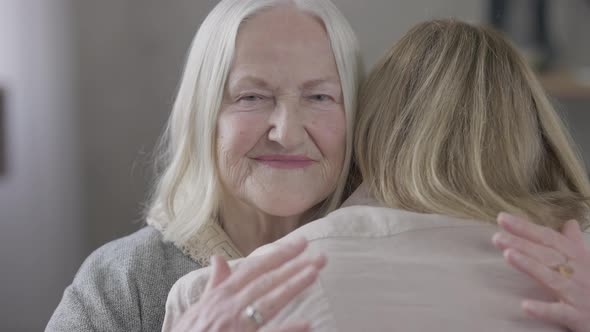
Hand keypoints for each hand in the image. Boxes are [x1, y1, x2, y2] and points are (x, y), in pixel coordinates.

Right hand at [172, 237, 325, 331]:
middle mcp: (228, 307)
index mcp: (220, 295)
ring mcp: (235, 326)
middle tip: (320, 256)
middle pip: (266, 281)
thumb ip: (214, 284)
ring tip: (314, 274)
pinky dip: (287, 330)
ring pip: (268, 302)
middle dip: (294, 266)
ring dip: (292, 287)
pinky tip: (307, 324)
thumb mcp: (196, 307)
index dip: (278, 254)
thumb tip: (219, 259)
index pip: (254, 268)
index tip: (301, 244)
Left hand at [492, 213, 589, 331]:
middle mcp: (576, 273)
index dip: (526, 227)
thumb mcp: (588, 262)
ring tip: (508, 255)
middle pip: (546, 254)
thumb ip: (574, 243)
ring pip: (551, 278)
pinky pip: (559, 312)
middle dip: (522, 243)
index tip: (502, 218)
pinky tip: (525, 305)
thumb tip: (569, 223)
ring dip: (530, 266)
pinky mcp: (577, 316)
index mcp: (577, 258)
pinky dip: (543, 309)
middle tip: (497, 237)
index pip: (548, 238)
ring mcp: (577, 295)